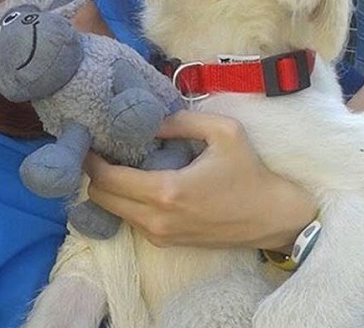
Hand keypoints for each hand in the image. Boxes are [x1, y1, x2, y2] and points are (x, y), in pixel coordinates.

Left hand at [83, 110, 316, 250]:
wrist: (273, 218)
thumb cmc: (250, 172)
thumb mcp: (222, 132)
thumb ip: (179, 121)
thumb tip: (145, 119)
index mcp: (166, 191)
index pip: (105, 178)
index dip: (91, 158)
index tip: (90, 139)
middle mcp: (156, 219)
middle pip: (99, 197)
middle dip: (94, 173)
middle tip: (103, 149)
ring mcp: (159, 235)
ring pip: (111, 210)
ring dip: (108, 188)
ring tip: (121, 162)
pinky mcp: (165, 243)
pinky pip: (129, 220)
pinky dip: (125, 201)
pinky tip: (138, 181)